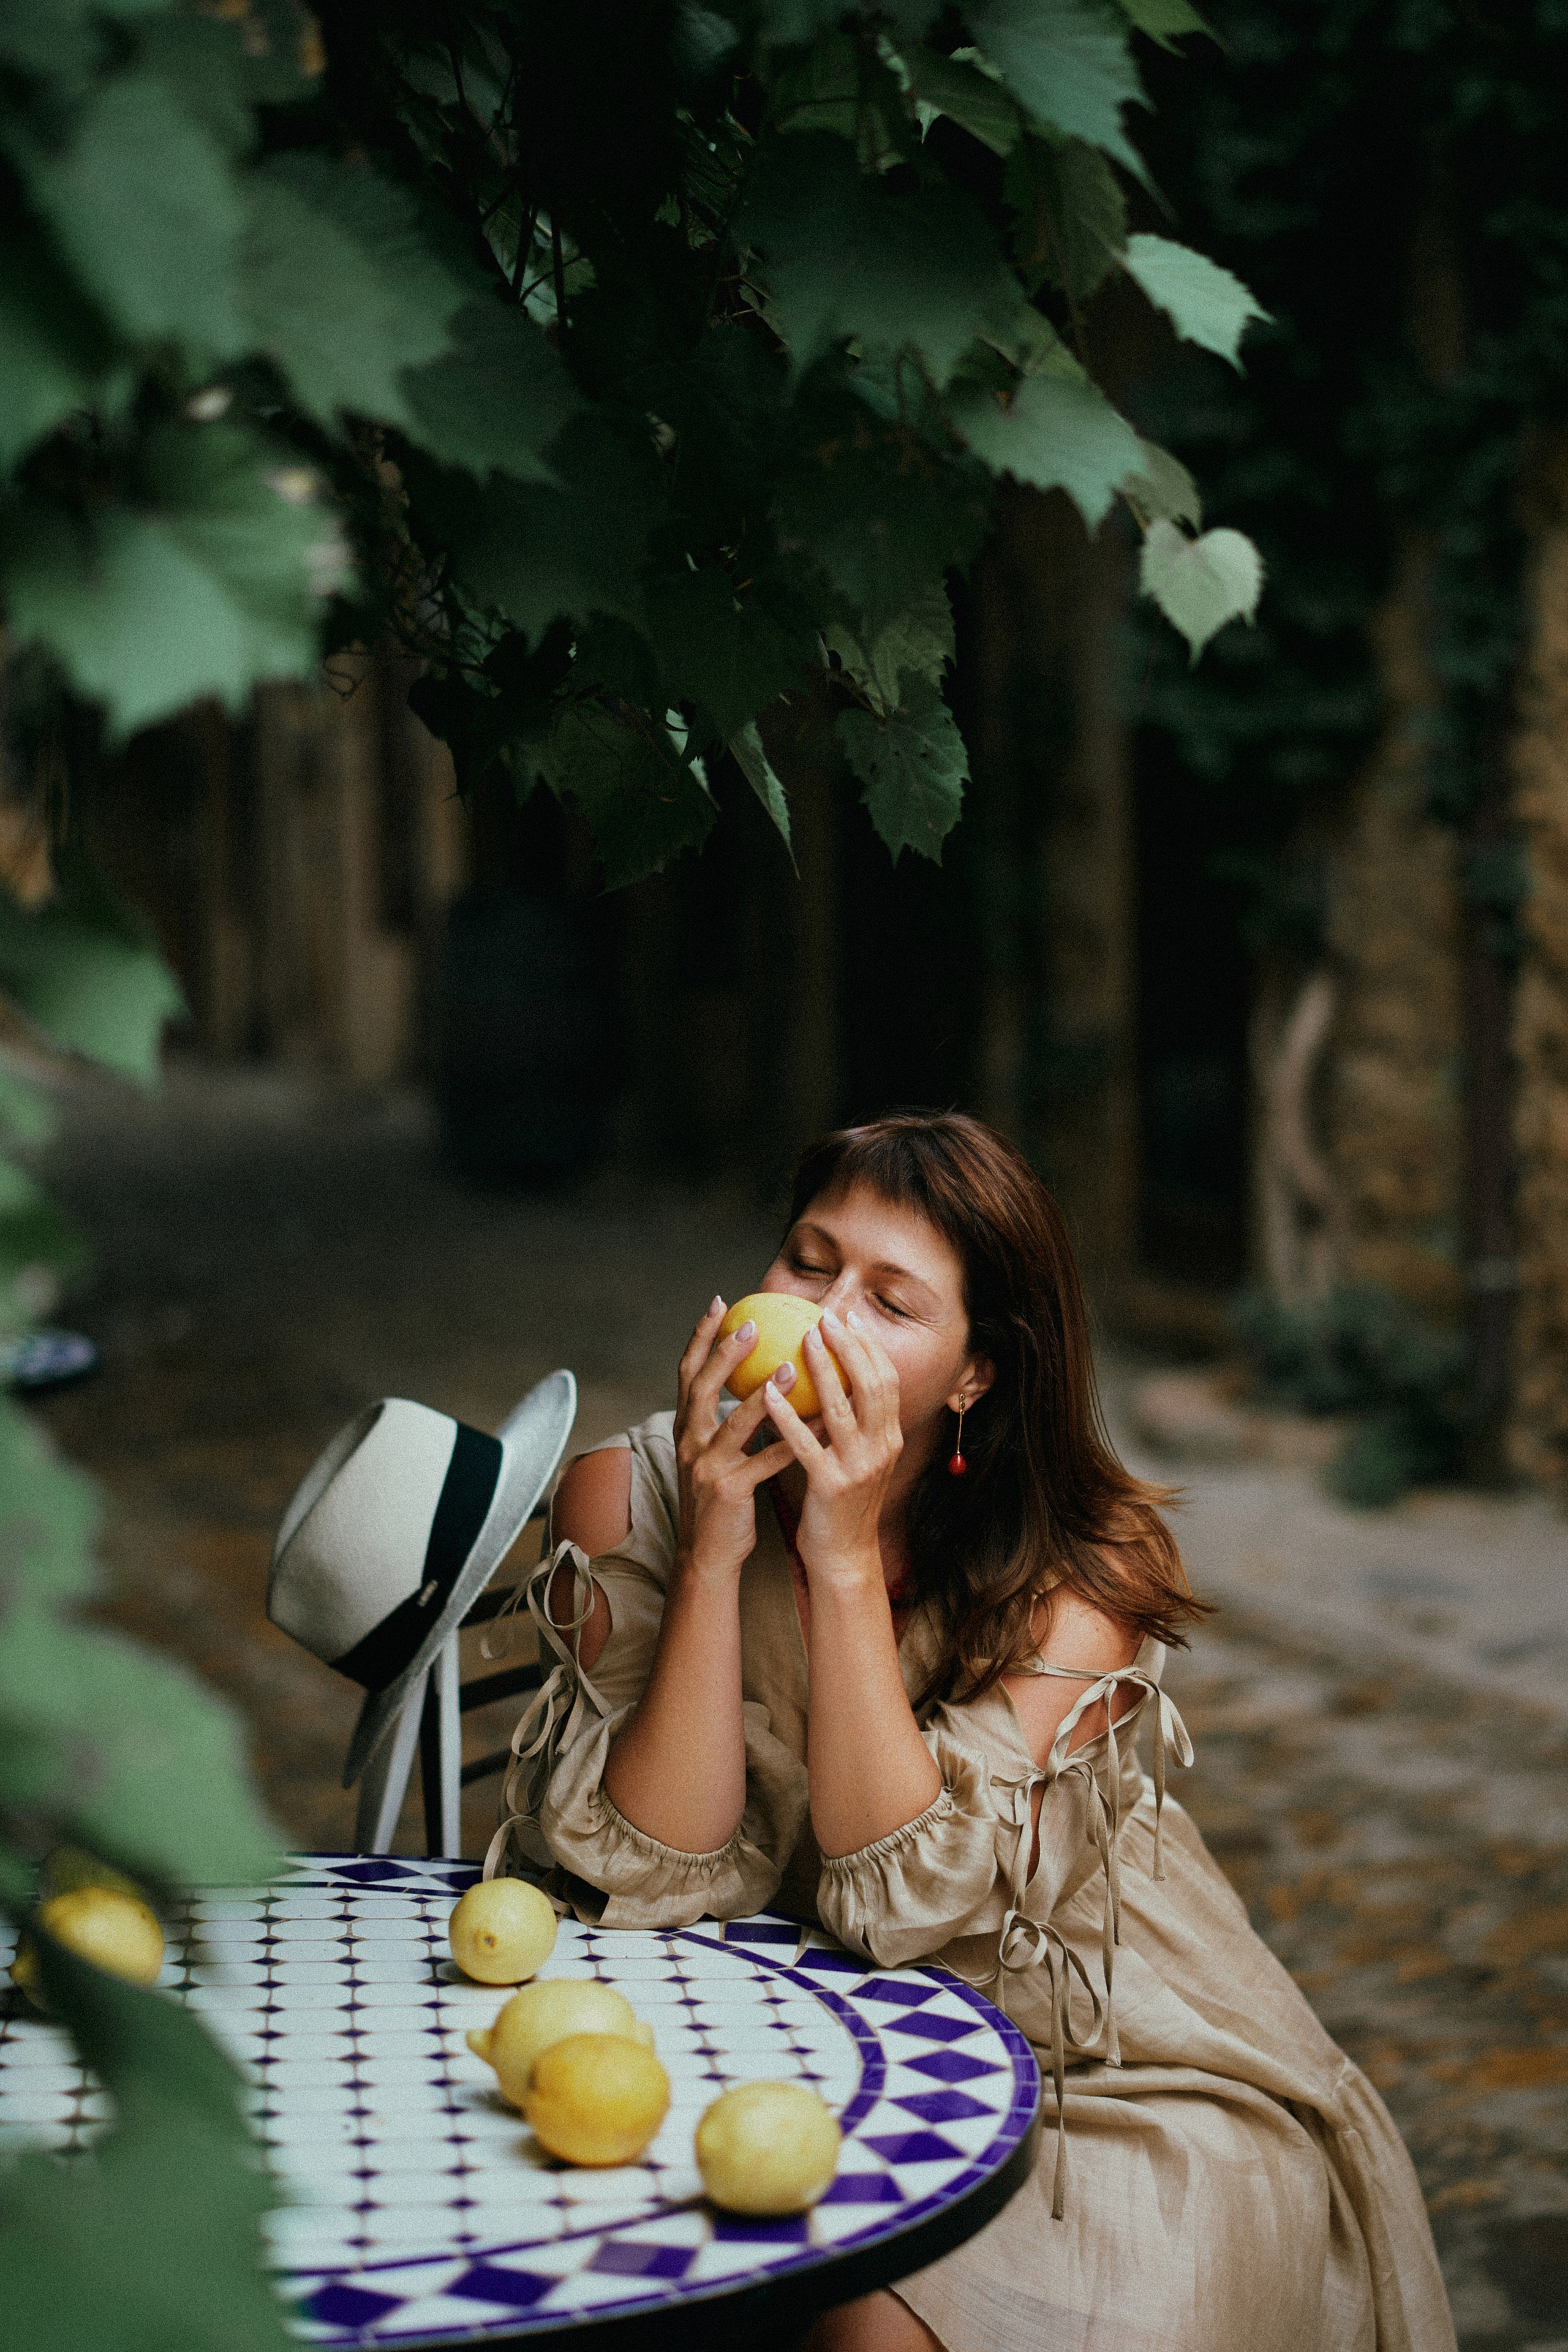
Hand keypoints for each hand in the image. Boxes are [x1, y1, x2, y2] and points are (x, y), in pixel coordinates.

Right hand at [673, 1297, 787, 1585]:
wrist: (707, 1553)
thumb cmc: (721, 1496)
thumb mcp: (717, 1451)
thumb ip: (731, 1417)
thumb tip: (763, 1377)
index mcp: (687, 1427)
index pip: (689, 1372)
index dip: (700, 1336)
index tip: (719, 1302)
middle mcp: (689, 1441)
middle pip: (702, 1387)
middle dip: (724, 1353)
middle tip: (752, 1323)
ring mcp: (706, 1466)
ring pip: (735, 1423)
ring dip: (764, 1394)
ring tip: (793, 1368)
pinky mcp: (728, 1490)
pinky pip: (764, 1462)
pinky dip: (790, 1442)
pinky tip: (817, 1425)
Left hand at [763, 1309, 901, 1587]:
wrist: (844, 1557)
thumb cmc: (843, 1503)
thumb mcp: (860, 1458)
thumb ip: (855, 1423)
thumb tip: (838, 1379)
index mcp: (890, 1438)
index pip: (887, 1380)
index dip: (870, 1346)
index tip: (850, 1317)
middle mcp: (882, 1448)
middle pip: (871, 1385)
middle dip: (850, 1345)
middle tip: (826, 1317)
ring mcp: (859, 1467)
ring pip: (842, 1407)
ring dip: (822, 1368)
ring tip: (802, 1338)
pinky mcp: (831, 1485)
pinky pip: (807, 1443)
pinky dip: (789, 1415)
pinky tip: (770, 1393)